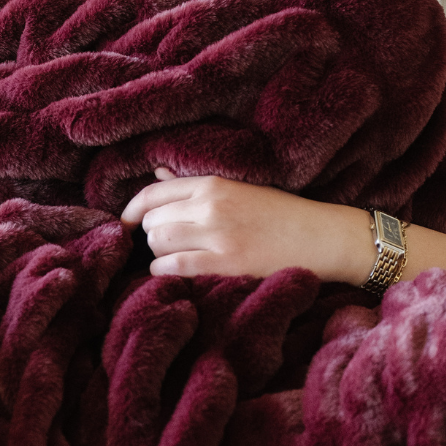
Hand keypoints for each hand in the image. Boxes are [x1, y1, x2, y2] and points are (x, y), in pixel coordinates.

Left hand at [120, 169, 372, 281]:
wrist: (321, 237)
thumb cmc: (282, 214)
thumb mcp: (240, 188)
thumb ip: (195, 184)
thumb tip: (158, 173)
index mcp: (213, 184)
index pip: (153, 192)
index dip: (131, 209)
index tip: (124, 222)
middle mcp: (211, 207)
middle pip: (152, 221)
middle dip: (151, 234)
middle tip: (164, 243)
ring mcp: (217, 236)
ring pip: (158, 244)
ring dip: (158, 254)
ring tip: (172, 257)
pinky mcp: (226, 264)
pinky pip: (174, 268)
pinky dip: (164, 272)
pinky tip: (171, 272)